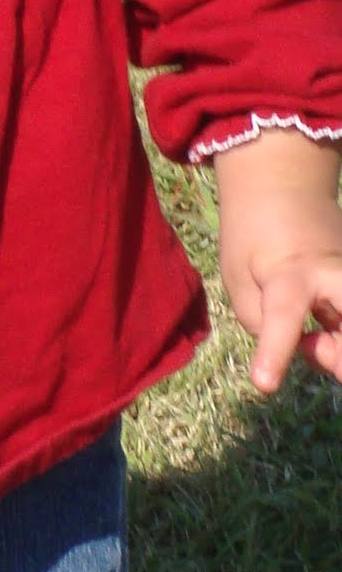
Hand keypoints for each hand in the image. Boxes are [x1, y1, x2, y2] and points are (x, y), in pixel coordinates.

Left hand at [214, 130, 341, 393]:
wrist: (284, 187)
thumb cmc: (252, 239)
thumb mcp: (239, 283)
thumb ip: (267, 328)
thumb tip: (320, 354)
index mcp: (290, 275)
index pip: (284, 317)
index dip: (276, 351)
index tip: (264, 384)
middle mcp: (335, 277)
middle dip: (337, 354)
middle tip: (318, 345)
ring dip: (338, 348)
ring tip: (317, 334)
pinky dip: (339, 333)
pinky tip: (325, 324)